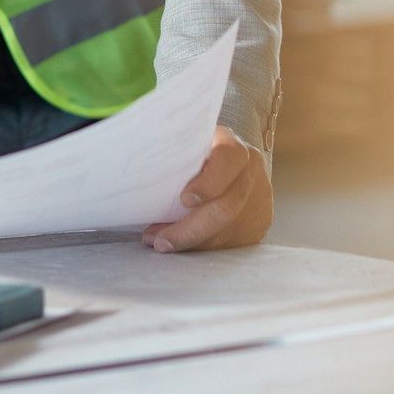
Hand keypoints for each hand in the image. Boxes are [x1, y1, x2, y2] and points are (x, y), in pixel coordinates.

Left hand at [144, 126, 272, 252]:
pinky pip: (231, 243)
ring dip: (192, 243)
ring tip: (162, 243)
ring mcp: (259, 199)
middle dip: (190, 229)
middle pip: (227, 207)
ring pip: (228, 231)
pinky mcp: (258, 223)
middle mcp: (251, 171)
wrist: (228, 165)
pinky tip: (183, 246)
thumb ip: (170, 158)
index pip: (228, 159)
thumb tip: (134, 182)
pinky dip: (203, 248)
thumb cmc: (195, 157)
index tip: (185, 199)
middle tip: (160, 241)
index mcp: (232, 145)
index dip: (208, 182)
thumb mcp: (186, 148)